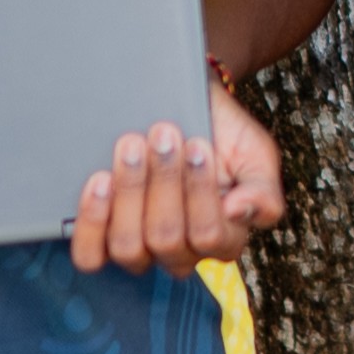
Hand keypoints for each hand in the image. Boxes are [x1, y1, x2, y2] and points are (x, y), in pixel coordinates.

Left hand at [72, 82, 288, 272]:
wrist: (182, 99)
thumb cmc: (222, 132)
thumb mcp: (255, 154)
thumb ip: (263, 190)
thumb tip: (238, 211)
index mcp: (222, 238)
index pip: (209, 237)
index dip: (199, 192)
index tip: (197, 144)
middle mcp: (180, 251)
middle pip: (166, 240)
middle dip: (163, 181)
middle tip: (162, 133)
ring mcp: (140, 246)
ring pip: (129, 248)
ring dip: (129, 192)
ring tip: (131, 147)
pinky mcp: (104, 235)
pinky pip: (91, 254)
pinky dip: (93, 220)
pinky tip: (100, 181)